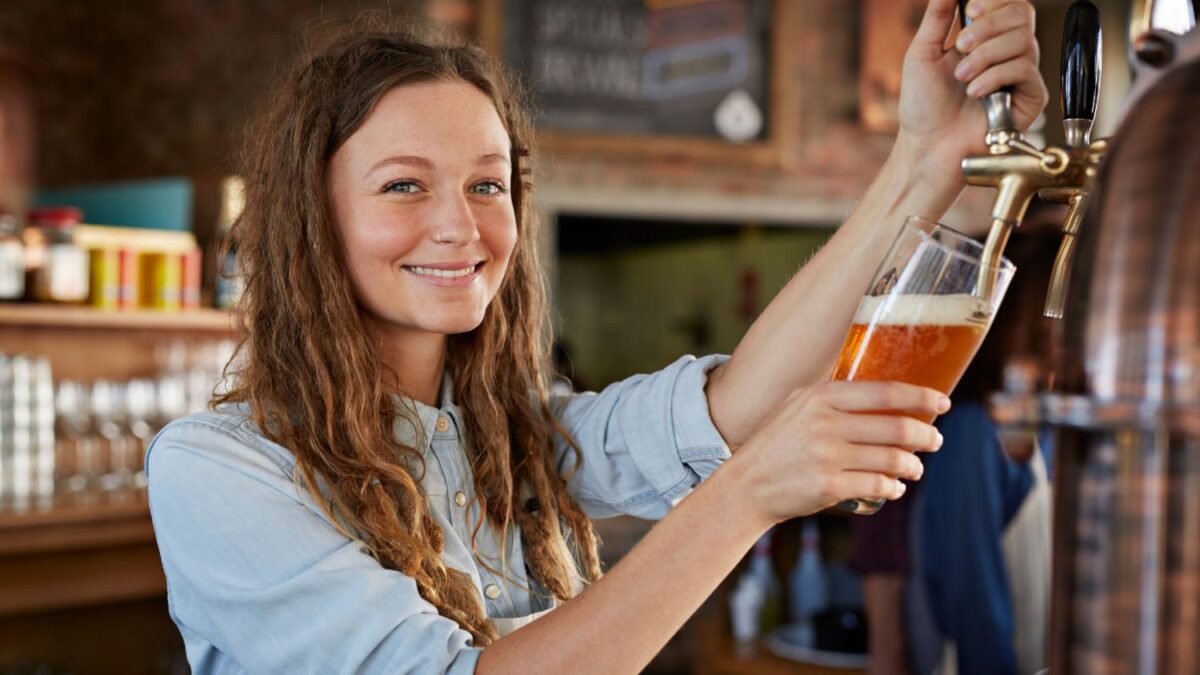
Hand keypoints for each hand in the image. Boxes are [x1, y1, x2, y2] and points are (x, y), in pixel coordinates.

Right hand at [729, 381, 947, 525]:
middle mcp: (825, 423)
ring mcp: (827, 456)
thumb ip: (834, 398)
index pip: (885, 392)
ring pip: (892, 459)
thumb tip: (884, 393)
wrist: (747, 484)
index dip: (920, 396)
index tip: (943, 402)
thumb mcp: (798, 407)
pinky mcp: (828, 487)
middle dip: (926, 435)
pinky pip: (878, 486)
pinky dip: (893, 487)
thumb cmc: (778, 444)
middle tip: (935, 440)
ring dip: (912, 465)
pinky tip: (894, 487)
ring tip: (915, 467)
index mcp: (821, 397)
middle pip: (896, 426)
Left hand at [896, 0, 1049, 190]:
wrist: (928, 146)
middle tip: (961, 47)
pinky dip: (994, 77)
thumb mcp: (923, 53)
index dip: (995, 0)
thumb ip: (937, 18)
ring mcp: (1021, 74)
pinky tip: (975, 93)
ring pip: (1023, 41)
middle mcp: (1007, 52)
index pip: (1008, 4)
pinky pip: (1024, 70)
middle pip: (1022, 14)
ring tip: (962, 78)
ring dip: (985, 56)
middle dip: (987, 27)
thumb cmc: (924, 106)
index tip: (971, 9)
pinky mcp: (1031, 97)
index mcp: (985, 38)